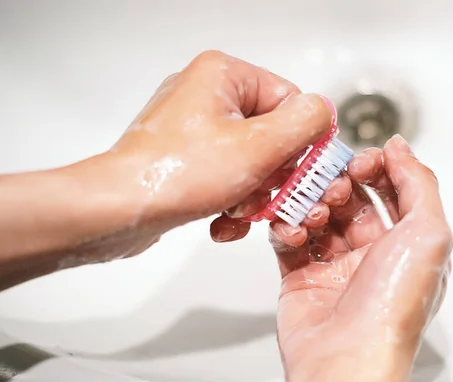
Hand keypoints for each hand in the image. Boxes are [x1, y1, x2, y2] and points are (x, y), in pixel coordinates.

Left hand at [0, 51, 331, 288]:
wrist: (118, 210)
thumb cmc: (180, 172)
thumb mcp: (259, 146)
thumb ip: (304, 123)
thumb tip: (322, 112)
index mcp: (224, 75)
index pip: (289, 101)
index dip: (301, 143)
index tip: (301, 174)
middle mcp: (206, 93)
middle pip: (270, 134)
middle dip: (273, 176)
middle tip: (269, 200)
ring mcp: (192, 126)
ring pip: (250, 161)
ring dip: (254, 194)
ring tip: (239, 213)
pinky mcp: (183, 157)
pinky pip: (225, 175)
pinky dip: (230, 201)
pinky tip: (222, 222)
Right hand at [268, 136, 452, 381]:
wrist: (347, 357)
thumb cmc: (393, 306)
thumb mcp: (429, 234)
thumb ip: (418, 182)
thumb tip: (399, 147)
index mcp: (407, 245)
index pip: (391, 191)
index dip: (377, 169)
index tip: (361, 162)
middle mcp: (372, 255)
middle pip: (352, 200)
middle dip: (340, 184)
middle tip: (333, 185)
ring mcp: (335, 267)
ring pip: (318, 215)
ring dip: (312, 204)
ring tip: (315, 212)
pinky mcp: (300, 278)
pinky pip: (289, 240)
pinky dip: (287, 228)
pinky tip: (293, 231)